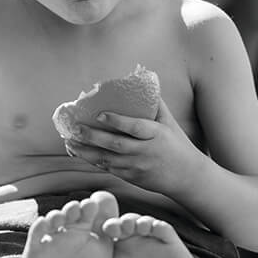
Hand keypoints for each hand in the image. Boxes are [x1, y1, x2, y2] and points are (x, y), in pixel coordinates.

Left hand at [63, 97, 202, 197]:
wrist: (187, 176)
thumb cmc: (177, 145)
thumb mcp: (170, 123)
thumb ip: (156, 104)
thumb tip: (144, 79)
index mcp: (156, 135)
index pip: (135, 128)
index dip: (117, 121)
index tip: (100, 114)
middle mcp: (146, 152)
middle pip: (116, 145)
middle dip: (93, 137)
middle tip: (76, 128)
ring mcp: (138, 167)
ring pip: (108, 160)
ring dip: (87, 152)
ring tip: (70, 142)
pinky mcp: (132, 178)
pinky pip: (110, 169)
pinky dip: (94, 162)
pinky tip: (80, 153)